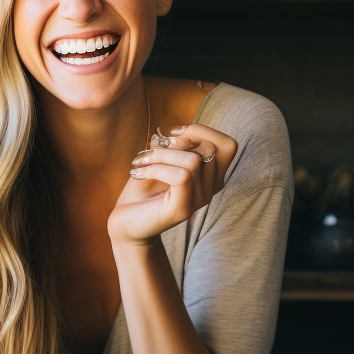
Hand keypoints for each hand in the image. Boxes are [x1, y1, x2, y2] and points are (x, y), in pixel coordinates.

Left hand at [107, 124, 237, 245]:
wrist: (125, 222)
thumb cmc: (143, 188)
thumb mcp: (163, 159)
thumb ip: (179, 146)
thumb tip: (184, 135)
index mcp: (210, 176)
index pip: (228, 145)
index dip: (203, 130)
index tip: (172, 133)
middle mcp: (210, 189)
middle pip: (209, 148)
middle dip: (175, 142)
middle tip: (149, 152)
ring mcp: (199, 200)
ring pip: (194, 161)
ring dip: (161, 154)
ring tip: (140, 162)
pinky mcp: (183, 209)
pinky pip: (181, 176)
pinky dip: (156, 168)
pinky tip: (138, 174)